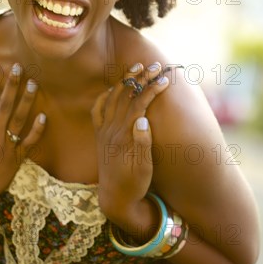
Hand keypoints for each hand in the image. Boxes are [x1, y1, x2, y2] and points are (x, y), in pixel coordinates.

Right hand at [0, 62, 45, 221]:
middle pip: (4, 106)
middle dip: (11, 85)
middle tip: (18, 67)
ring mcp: (6, 149)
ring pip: (19, 120)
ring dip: (27, 101)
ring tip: (33, 83)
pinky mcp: (16, 160)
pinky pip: (29, 143)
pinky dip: (37, 130)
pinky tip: (44, 116)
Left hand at [91, 62, 167, 221]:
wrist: (114, 197)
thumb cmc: (134, 183)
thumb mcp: (143, 167)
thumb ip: (142, 143)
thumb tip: (144, 119)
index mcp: (124, 135)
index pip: (138, 104)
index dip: (151, 89)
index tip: (165, 79)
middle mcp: (111, 129)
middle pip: (126, 96)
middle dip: (141, 78)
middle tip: (154, 66)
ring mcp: (103, 130)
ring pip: (112, 98)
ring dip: (124, 82)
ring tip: (136, 68)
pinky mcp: (99, 135)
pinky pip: (98, 110)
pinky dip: (104, 96)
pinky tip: (111, 89)